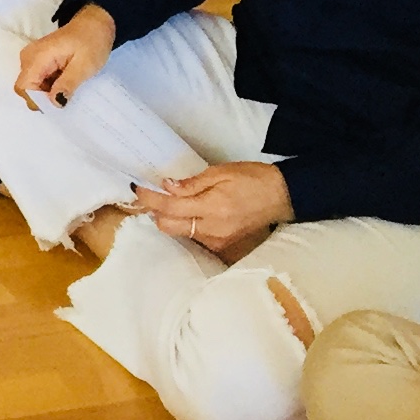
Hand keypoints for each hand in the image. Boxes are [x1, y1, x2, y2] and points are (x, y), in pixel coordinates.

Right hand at [14, 7, 115, 105]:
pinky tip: (66, 83)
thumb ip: (67, 84)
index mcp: (37, 56)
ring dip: (49, 93)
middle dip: (44, 98)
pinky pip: (38, 80)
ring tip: (69, 87)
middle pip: (26, 89)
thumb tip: (54, 102)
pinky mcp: (38, 61)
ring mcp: (32, 58)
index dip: (38, 100)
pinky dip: (50, 86)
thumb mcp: (84, 65)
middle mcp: (28, 57)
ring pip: (32, 87)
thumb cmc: (92, 41)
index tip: (58, 103)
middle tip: (68, 96)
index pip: (23, 87)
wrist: (96, 23)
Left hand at [131, 161, 291, 260]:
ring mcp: (217, 241)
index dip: (149, 199)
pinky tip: (194, 213)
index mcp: (212, 207)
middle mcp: (212, 229)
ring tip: (178, 202)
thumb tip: (167, 186)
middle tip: (155, 196)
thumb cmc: (253, 179)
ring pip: (179, 233)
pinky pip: (194, 237)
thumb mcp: (222, 172)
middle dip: (156, 212)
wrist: (282, 197)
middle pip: (168, 226)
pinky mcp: (222, 247)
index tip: (137, 189)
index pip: (170, 207)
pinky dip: (187, 225)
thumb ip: (192, 183)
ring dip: (172, 218)